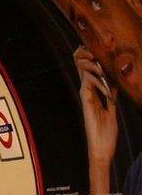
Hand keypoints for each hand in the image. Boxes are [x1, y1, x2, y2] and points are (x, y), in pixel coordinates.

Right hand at [74, 46, 116, 194]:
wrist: (102, 149)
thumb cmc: (106, 133)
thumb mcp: (112, 111)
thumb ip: (110, 98)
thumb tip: (113, 86)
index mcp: (94, 95)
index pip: (88, 73)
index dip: (88, 59)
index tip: (89, 47)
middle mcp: (88, 95)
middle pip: (82, 71)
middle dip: (84, 57)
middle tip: (87, 46)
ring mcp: (86, 99)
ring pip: (83, 75)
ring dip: (90, 65)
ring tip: (97, 60)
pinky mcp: (87, 104)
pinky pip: (87, 87)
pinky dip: (94, 79)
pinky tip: (100, 75)